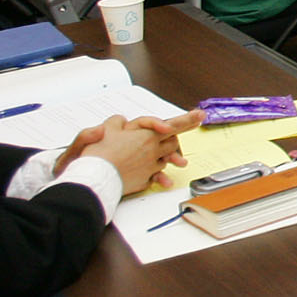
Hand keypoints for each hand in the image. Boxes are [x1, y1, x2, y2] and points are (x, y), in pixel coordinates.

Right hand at [70, 115, 196, 194]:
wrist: (97, 178)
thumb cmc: (101, 154)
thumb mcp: (106, 129)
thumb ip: (116, 122)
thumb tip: (121, 121)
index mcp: (147, 136)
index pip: (173, 125)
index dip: (188, 119)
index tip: (200, 115)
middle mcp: (153, 151)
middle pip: (173, 142)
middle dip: (176, 138)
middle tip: (184, 133)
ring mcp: (150, 166)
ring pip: (167, 159)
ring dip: (173, 158)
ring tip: (180, 161)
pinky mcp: (145, 179)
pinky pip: (158, 177)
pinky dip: (162, 178)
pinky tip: (167, 181)